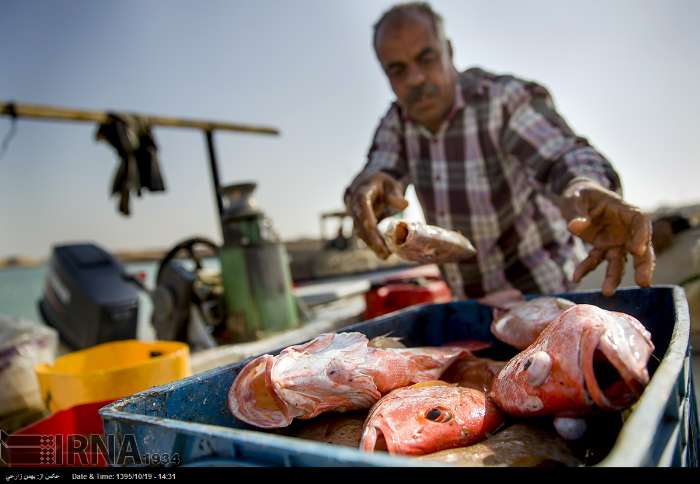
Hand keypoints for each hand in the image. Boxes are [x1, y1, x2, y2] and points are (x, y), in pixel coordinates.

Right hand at [346, 172, 407, 258]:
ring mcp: (355, 217)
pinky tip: (384, 253)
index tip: (374, 231)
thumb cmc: (381, 185)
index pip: (362, 206)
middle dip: (371, 240)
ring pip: (361, 233)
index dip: (367, 220)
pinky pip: (365, 236)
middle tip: (384, 253)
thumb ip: (395, 194)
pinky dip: (373, 244)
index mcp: (361, 193)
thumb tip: (404, 205)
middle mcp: (354, 206)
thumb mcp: (390, 184)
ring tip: (386, 256)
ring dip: (372, 245)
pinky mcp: (359, 225)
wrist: (367, 186)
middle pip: (360, 224)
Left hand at [561, 178, 654, 295]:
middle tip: (643, 283)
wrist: (577, 198)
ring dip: (614, 277)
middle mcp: (625, 229)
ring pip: (620, 261)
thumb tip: (575, 225)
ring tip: (607, 292)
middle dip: (643, 265)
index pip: (640, 223)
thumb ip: (576, 211)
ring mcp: (615, 241)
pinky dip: (585, 269)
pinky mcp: (602, 248)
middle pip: (640, 249)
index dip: (641, 236)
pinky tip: (575, 277)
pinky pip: (595, 260)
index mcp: (626, 211)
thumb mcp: (575, 197)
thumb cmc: (581, 194)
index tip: (636, 250)